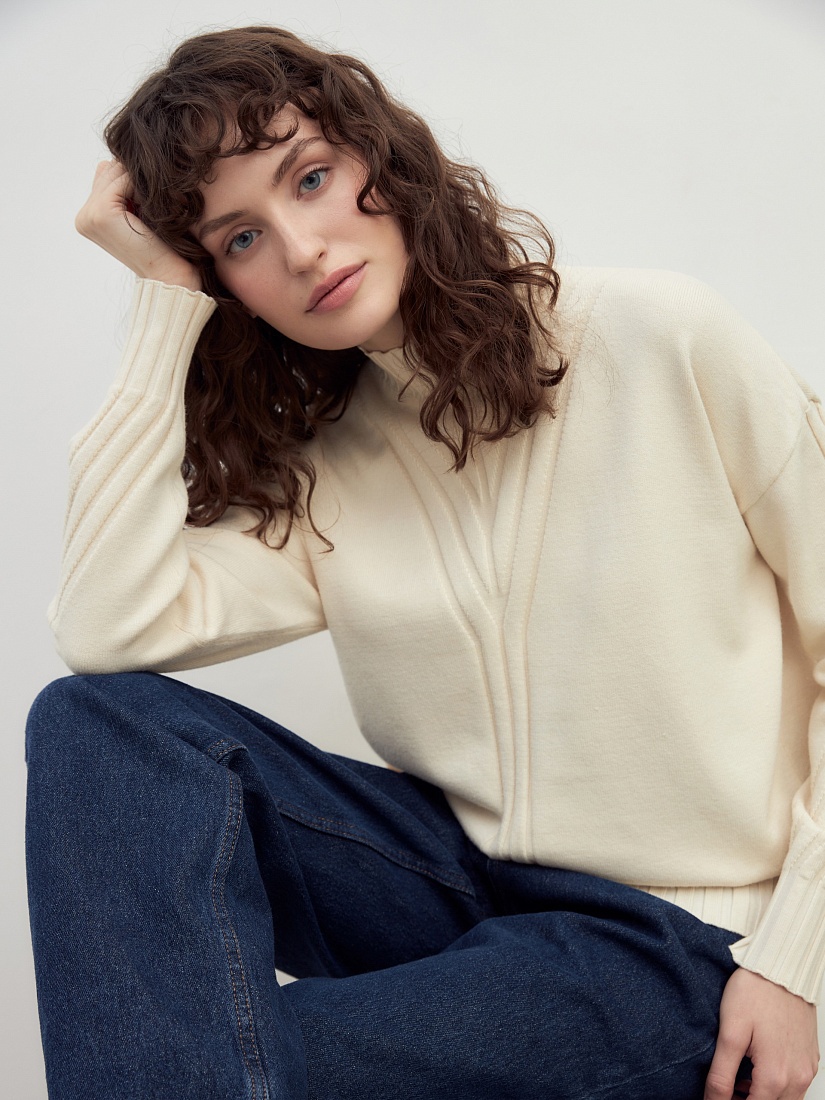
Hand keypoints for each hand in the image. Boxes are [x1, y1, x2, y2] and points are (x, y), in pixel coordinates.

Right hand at [75, 160, 201, 291]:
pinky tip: (153, 206)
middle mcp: (84, 216)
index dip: (133, 181)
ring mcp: (89, 215)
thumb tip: (109, 161)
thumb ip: (119, 188)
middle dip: (134, 178)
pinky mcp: (101, 213)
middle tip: (156, 203)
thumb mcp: (138, 213)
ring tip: (154, 206)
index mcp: (88, 217)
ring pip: (116, 172)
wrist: (170, 275)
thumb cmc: (163, 246)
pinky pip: (122, 179)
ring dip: (140, 182)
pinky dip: (141, 186)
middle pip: (110, 170)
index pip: (107, 175)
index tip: (151, 204)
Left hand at [704, 968, 819, 1099]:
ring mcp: (806, 1069)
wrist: (781, 966)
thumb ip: (721, 1074)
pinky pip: (795, 1086)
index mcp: (776, 1075)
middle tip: (726, 1087)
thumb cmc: (755, 992)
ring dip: (762, 1096)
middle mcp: (797, 1078)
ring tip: (738, 1078)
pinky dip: (776, 1086)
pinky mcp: (809, 1059)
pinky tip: (756, 1067)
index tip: (716, 1096)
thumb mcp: (730, 1032)